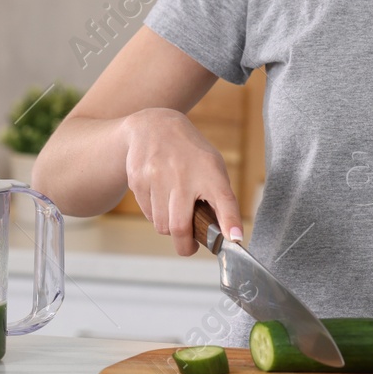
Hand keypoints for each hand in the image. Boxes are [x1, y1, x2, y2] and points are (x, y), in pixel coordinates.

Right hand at [123, 107, 242, 256]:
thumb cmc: (190, 154)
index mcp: (210, 171)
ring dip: (169, 228)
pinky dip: (155, 214)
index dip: (229, 222)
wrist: (154, 126)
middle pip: (180, 227)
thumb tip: (230, 235)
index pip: (224, 200)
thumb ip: (220, 199)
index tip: (234, 239)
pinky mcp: (138, 180)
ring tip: (174, 212)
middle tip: (189, 246)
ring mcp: (157, 176)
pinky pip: (148, 214)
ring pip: (161, 225)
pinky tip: (159, 196)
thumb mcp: (212, 167)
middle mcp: (183, 174)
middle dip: (185, 246)